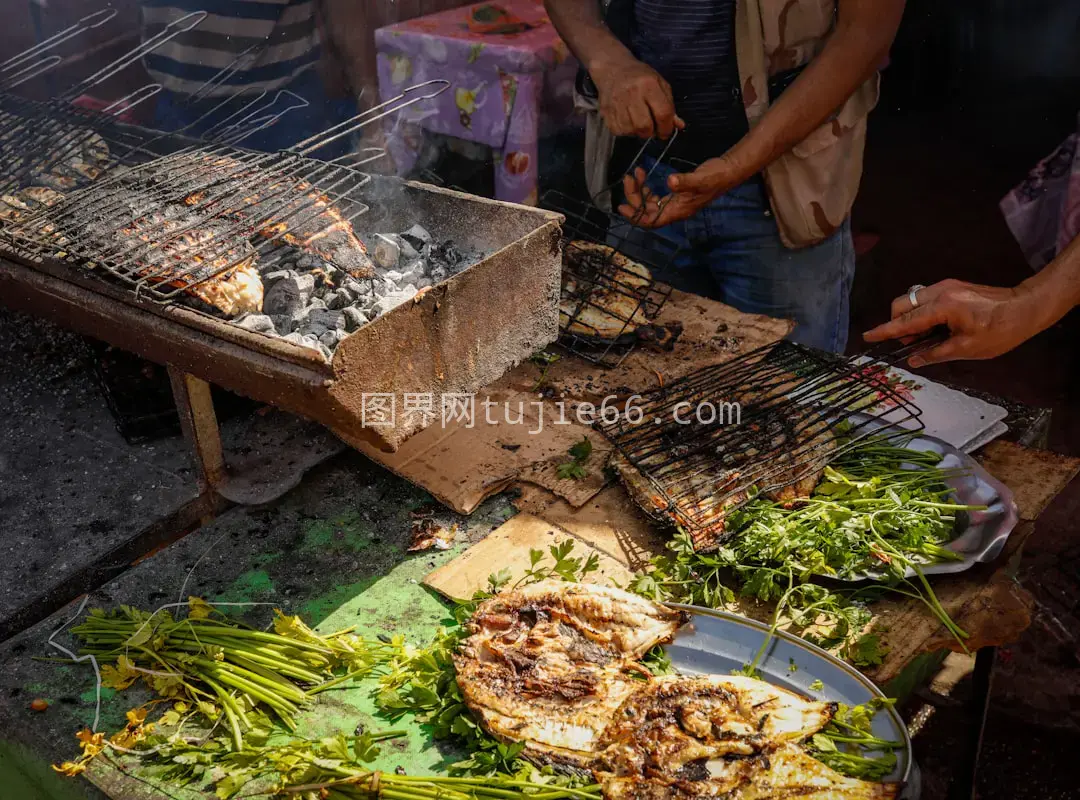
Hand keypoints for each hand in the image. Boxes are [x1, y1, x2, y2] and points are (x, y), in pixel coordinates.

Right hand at [591, 55, 683, 139]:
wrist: (613, 69)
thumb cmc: (640, 77)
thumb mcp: (660, 85)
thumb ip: (669, 105)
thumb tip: (679, 125)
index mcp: (649, 85)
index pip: (662, 113)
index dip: (667, 128)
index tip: (666, 132)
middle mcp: (632, 93)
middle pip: (644, 126)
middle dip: (651, 132)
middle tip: (652, 128)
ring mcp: (617, 103)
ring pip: (631, 131)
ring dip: (638, 132)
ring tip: (639, 122)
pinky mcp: (606, 111)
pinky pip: (619, 131)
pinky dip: (626, 131)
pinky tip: (628, 121)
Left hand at [617, 157, 741, 227]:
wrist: (727, 171)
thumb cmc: (716, 177)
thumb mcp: (700, 179)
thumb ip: (684, 181)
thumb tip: (670, 181)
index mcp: (678, 211)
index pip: (652, 221)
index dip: (635, 217)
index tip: (622, 206)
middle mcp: (674, 210)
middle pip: (647, 211)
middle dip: (634, 197)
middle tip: (628, 178)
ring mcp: (675, 203)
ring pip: (649, 203)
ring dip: (639, 191)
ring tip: (635, 174)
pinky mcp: (676, 194)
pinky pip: (655, 196)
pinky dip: (647, 188)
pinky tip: (643, 176)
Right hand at [862, 279, 1044, 365]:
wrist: (1026, 307)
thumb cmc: (1001, 330)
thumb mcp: (967, 349)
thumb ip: (936, 353)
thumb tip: (914, 359)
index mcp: (943, 307)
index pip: (905, 321)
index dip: (885, 331)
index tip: (867, 336)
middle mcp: (940, 292)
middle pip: (902, 305)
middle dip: (897, 323)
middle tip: (909, 343)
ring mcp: (946, 286)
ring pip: (912, 300)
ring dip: (910, 319)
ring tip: (923, 338)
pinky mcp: (952, 287)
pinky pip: (925, 298)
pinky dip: (921, 313)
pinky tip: (935, 327)